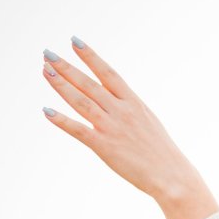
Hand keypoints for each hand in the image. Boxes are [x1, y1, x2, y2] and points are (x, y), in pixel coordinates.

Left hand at [40, 37, 218, 218]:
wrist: (173, 177)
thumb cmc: (162, 152)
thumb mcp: (149, 121)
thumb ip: (129, 108)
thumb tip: (113, 98)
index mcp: (134, 103)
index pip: (109, 73)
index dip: (90, 57)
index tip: (75, 41)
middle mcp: (122, 112)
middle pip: (89, 84)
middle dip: (67, 67)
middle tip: (48, 53)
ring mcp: (112, 128)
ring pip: (81, 101)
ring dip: (61, 85)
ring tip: (45, 70)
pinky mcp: (105, 147)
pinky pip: (79, 130)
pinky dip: (62, 121)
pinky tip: (47, 111)